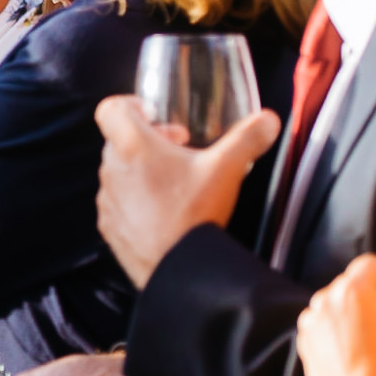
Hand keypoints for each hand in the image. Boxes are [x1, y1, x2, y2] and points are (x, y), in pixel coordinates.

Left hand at [94, 96, 282, 286]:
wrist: (179, 270)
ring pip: (118, 172)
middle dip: (147, 139)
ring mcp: (106, 200)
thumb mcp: (227, 169)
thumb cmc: (196, 213)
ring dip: (141, 169)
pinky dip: (136, 199)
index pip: (110, 109)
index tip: (154, 115)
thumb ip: (249, 138)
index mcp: (131, 147)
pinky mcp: (109, 226)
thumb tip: (268, 119)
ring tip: (175, 182)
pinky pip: (118, 202)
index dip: (129, 105)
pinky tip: (164, 210)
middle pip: (118, 140)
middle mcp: (111, 170)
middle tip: (178, 148)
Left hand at [297, 253, 375, 375]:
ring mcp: (310, 325)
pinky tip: (358, 358)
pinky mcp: (305, 346)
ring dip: (353, 317)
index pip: (373, 263)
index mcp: (350, 290)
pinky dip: (339, 334)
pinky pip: (326, 327)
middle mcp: (323, 301)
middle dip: (371, 299)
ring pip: (337, 306)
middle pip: (352, 285)